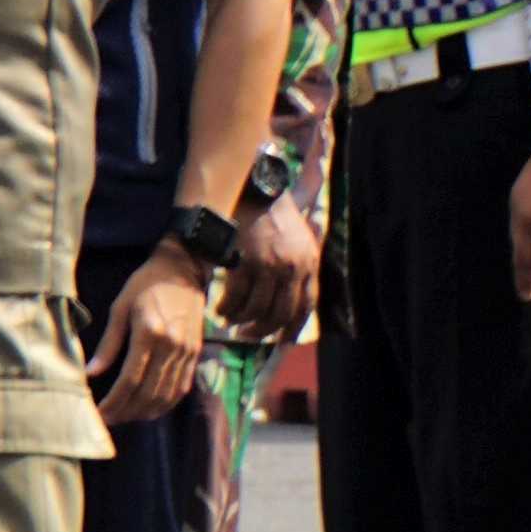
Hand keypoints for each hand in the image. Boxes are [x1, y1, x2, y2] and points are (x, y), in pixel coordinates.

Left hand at [88, 247, 214, 421]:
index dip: (114, 402)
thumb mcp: (120, 308)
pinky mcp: (195, 354)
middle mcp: (171, 346)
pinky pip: (181, 387)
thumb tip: (91, 373)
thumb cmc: (145, 285)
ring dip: (145, 412)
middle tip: (110, 420)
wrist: (183, 270)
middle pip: (149, 392)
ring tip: (126, 417)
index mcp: (149, 333)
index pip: (130, 380)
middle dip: (127, 411)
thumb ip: (109, 343)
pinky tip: (150, 408)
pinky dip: (166, 403)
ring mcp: (186, 352)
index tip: (100, 413)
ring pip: (166, 394)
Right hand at [222, 190, 322, 341]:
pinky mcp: (247, 262)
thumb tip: (290, 301)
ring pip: (257, 309)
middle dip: (263, 330)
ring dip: (241, 320)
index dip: (293, 327)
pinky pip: (237, 297)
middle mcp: (293, 268)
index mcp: (309, 264)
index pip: (306, 306)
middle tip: (248, 334)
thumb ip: (300, 267)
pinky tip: (221, 308)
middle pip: (280, 314)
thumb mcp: (300, 240)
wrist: (256, 190)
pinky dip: (228, 307)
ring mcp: (269, 266)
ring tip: (230, 320)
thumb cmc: (275, 216)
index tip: (280, 340)